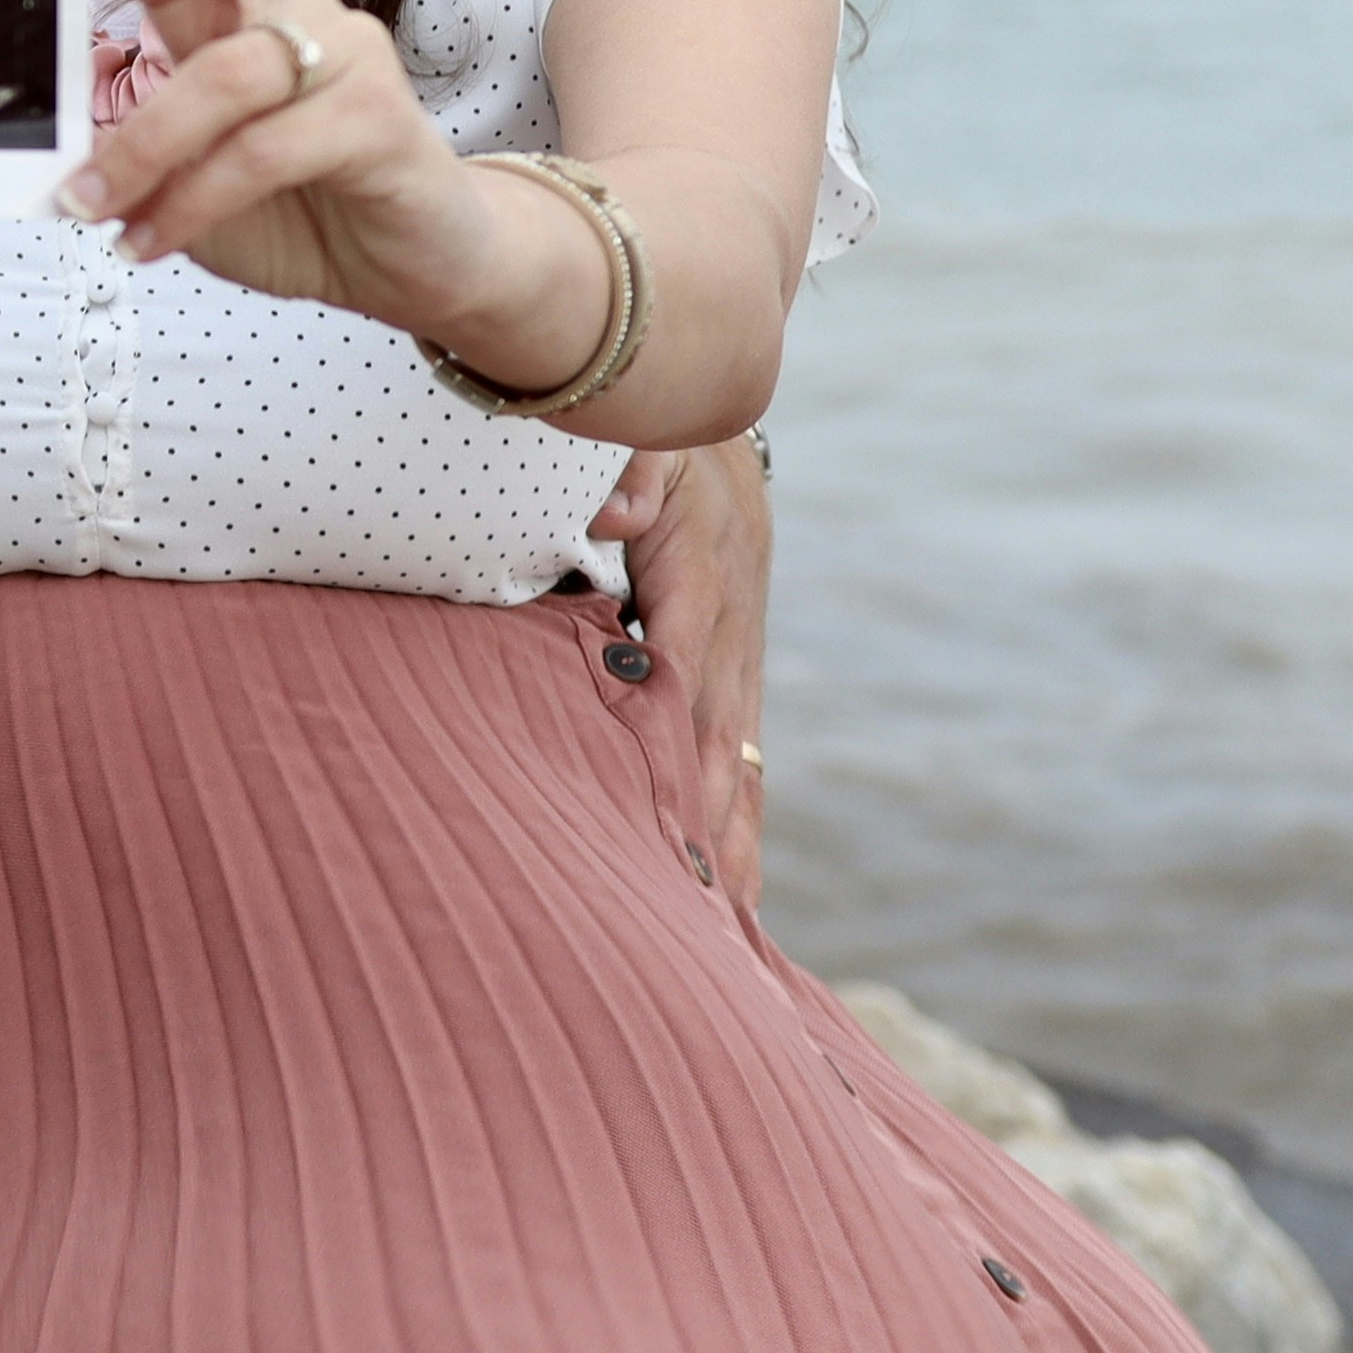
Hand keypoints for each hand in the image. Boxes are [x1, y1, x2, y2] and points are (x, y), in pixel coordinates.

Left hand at [45, 0, 503, 333]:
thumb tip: (37, 138)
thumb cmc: (301, 205)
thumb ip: (127, 137)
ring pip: (223, 72)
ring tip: (86, 205)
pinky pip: (262, 152)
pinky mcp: (375, 122)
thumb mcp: (189, 169)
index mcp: (239, 6)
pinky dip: (191, 202)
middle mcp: (291, 10)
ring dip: (141, 146)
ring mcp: (342, 58)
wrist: (421, 265)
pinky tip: (148, 240)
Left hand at [597, 437, 770, 904]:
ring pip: (740, 759)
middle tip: (701, 906)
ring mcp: (740, 654)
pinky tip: (732, 885)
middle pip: (722, 736)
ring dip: (737, 839)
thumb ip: (627, 471)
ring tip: (732, 927)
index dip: (675, 739)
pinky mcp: (736, 671)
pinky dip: (737, 818)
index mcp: (699, 572)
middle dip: (714, 821)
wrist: (710, 425)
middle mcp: (731, 626)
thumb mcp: (639, 435)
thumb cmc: (650, 435)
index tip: (664, 809)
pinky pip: (740, 754)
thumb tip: (612, 518)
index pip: (683, 667)